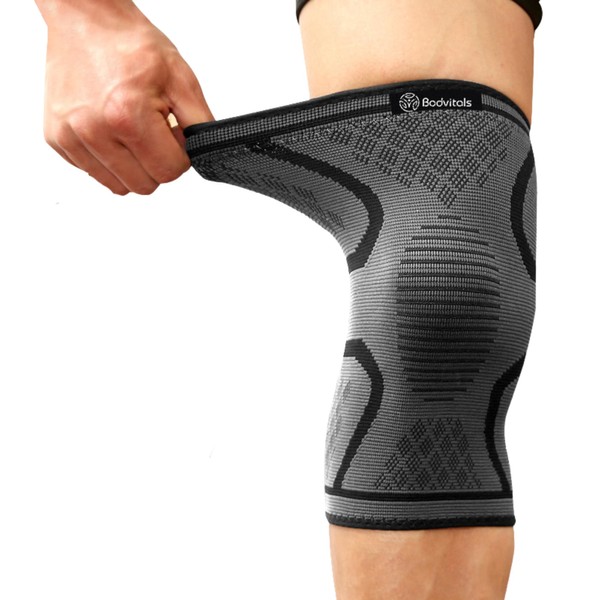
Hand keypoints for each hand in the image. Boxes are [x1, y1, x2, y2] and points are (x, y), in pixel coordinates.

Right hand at [41, 6, 213, 194]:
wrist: (88, 20)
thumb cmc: (132, 45)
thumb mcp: (182, 79)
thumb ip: (199, 125)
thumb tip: (204, 156)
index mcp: (127, 115)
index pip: (169, 172)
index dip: (179, 155)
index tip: (172, 133)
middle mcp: (94, 130)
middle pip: (145, 185)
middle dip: (157, 164)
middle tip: (153, 131)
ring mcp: (70, 137)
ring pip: (119, 186)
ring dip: (132, 166)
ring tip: (131, 130)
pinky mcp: (56, 139)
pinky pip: (95, 173)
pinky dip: (108, 159)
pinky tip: (109, 129)